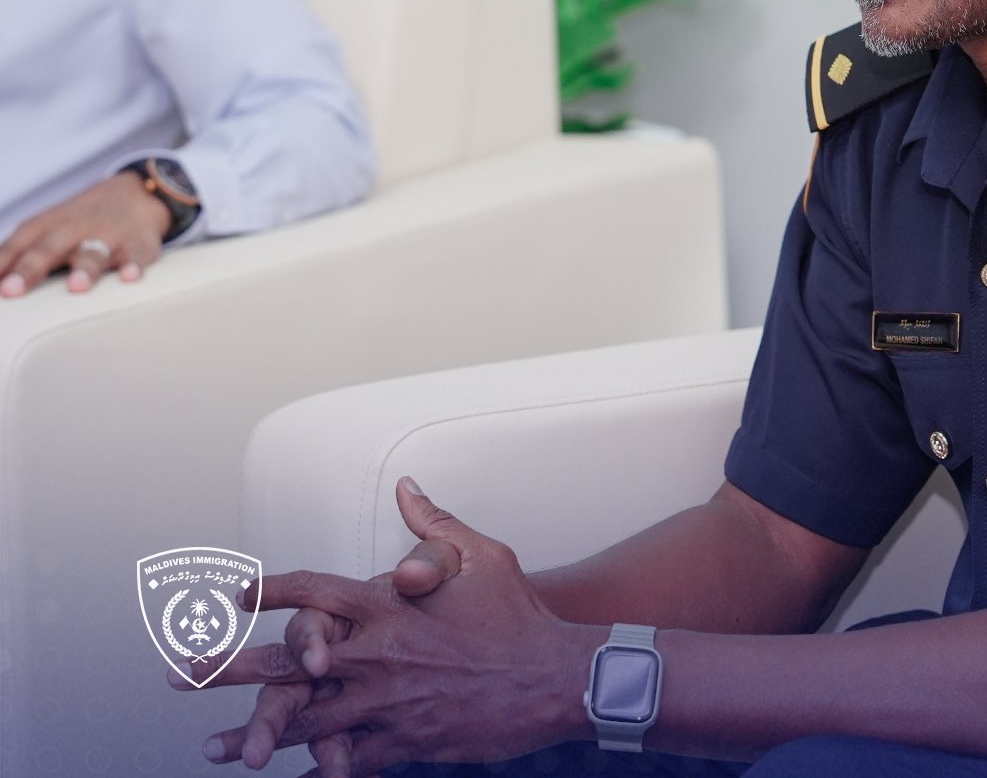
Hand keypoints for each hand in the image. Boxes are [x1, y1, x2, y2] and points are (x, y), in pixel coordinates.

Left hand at [0, 171, 171, 296]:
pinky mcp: (138, 244)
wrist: (136, 194)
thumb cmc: (81, 221)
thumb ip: (19, 253)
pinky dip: (134, 265)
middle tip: (12, 290)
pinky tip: (130, 276)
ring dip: (84, 269)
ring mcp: (108, 236)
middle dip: (30, 269)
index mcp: (47, 225)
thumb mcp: (47, 228)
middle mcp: (75, 228)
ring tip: (76, 286)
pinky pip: (137, 255)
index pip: (18, 244)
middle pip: (49, 248)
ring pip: (93, 253)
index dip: (2, 263)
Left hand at [170, 477, 591, 774]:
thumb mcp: (484, 556)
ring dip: (253, 734)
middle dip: (227, 668)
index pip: (313, 591)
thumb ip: (436, 523)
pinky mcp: (406, 741)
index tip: (234, 594)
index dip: (269, 589)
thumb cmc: (520, 614)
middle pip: (286, 663)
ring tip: (210, 747)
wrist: (558, 677)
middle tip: (180, 674)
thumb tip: (407, 486)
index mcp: (389, 607)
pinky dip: (315, 770)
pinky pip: (347, 761)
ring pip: (304, 721)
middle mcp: (377, 656)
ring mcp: (387, 704)